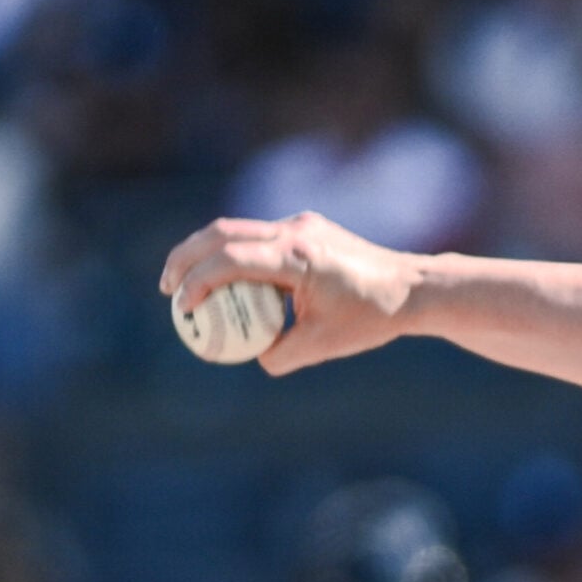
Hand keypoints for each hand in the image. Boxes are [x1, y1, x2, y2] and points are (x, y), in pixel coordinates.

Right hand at [160, 213, 421, 375]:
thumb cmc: (372, 315)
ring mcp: (302, 224)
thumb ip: (281, 354)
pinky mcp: (307, 228)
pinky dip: (234, 254)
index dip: (197, 282)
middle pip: (222, 232)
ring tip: (187, 285)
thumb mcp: (324, 344)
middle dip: (186, 258)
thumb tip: (252, 357)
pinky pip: (259, 237)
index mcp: (298, 255)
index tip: (182, 309)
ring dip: (207, 253)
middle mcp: (296, 231)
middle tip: (168, 289)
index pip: (230, 259)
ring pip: (238, 229)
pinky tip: (227, 282)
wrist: (413, 286)